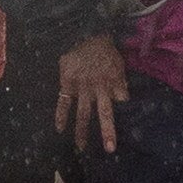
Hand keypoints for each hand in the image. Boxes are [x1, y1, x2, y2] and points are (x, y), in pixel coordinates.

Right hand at [54, 36, 129, 155]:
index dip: (122, 103)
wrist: (83, 33)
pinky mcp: (67, 83)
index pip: (121, 99)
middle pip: (104, 113)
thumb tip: (122, 98)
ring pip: (83, 112)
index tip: (123, 111)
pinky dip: (61, 116)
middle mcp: (99, 87)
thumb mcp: (118, 62)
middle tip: (109, 149)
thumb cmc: (103, 48)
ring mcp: (82, 87)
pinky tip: (59, 129)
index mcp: (113, 81)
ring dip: (82, 131)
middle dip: (107, 131)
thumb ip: (120, 80)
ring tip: (81, 147)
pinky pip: (64, 103)